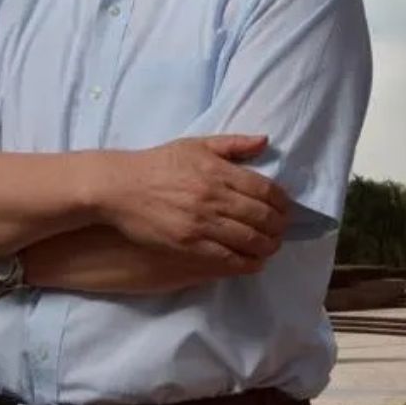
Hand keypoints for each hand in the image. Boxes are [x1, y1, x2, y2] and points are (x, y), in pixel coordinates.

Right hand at [97, 135, 290, 264]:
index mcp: (218, 171)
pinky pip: (227, 258)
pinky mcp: (188, 244)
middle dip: (279, 227)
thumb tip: (265, 141)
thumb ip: (233, 144)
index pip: (265, 190)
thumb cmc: (158, 164)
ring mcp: (202, 223)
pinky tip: (254, 263)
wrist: (120, 187)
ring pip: (249, 240)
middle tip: (282, 230)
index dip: (282, 203)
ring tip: (271, 247)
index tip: (285, 209)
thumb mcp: (196, 144)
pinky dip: (247, 263)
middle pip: (262, 217)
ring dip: (267, 246)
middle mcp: (214, 197)